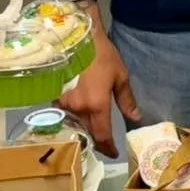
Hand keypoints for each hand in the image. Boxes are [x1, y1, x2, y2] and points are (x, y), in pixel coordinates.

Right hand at [59, 18, 138, 157]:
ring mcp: (63, 102)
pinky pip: (66, 113)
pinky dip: (74, 118)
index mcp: (96, 105)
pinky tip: (80, 116)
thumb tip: (135, 118)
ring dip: (85, 130)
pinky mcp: (54, 95)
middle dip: (97, 141)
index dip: (108, 148)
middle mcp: (78, 108)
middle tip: (105, 145)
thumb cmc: (101, 54)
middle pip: (87, 132)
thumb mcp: (120, 76)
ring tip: (94, 132)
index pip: (102, 135)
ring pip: (75, 124)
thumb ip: (126, 100)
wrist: (75, 36)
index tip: (114, 154)